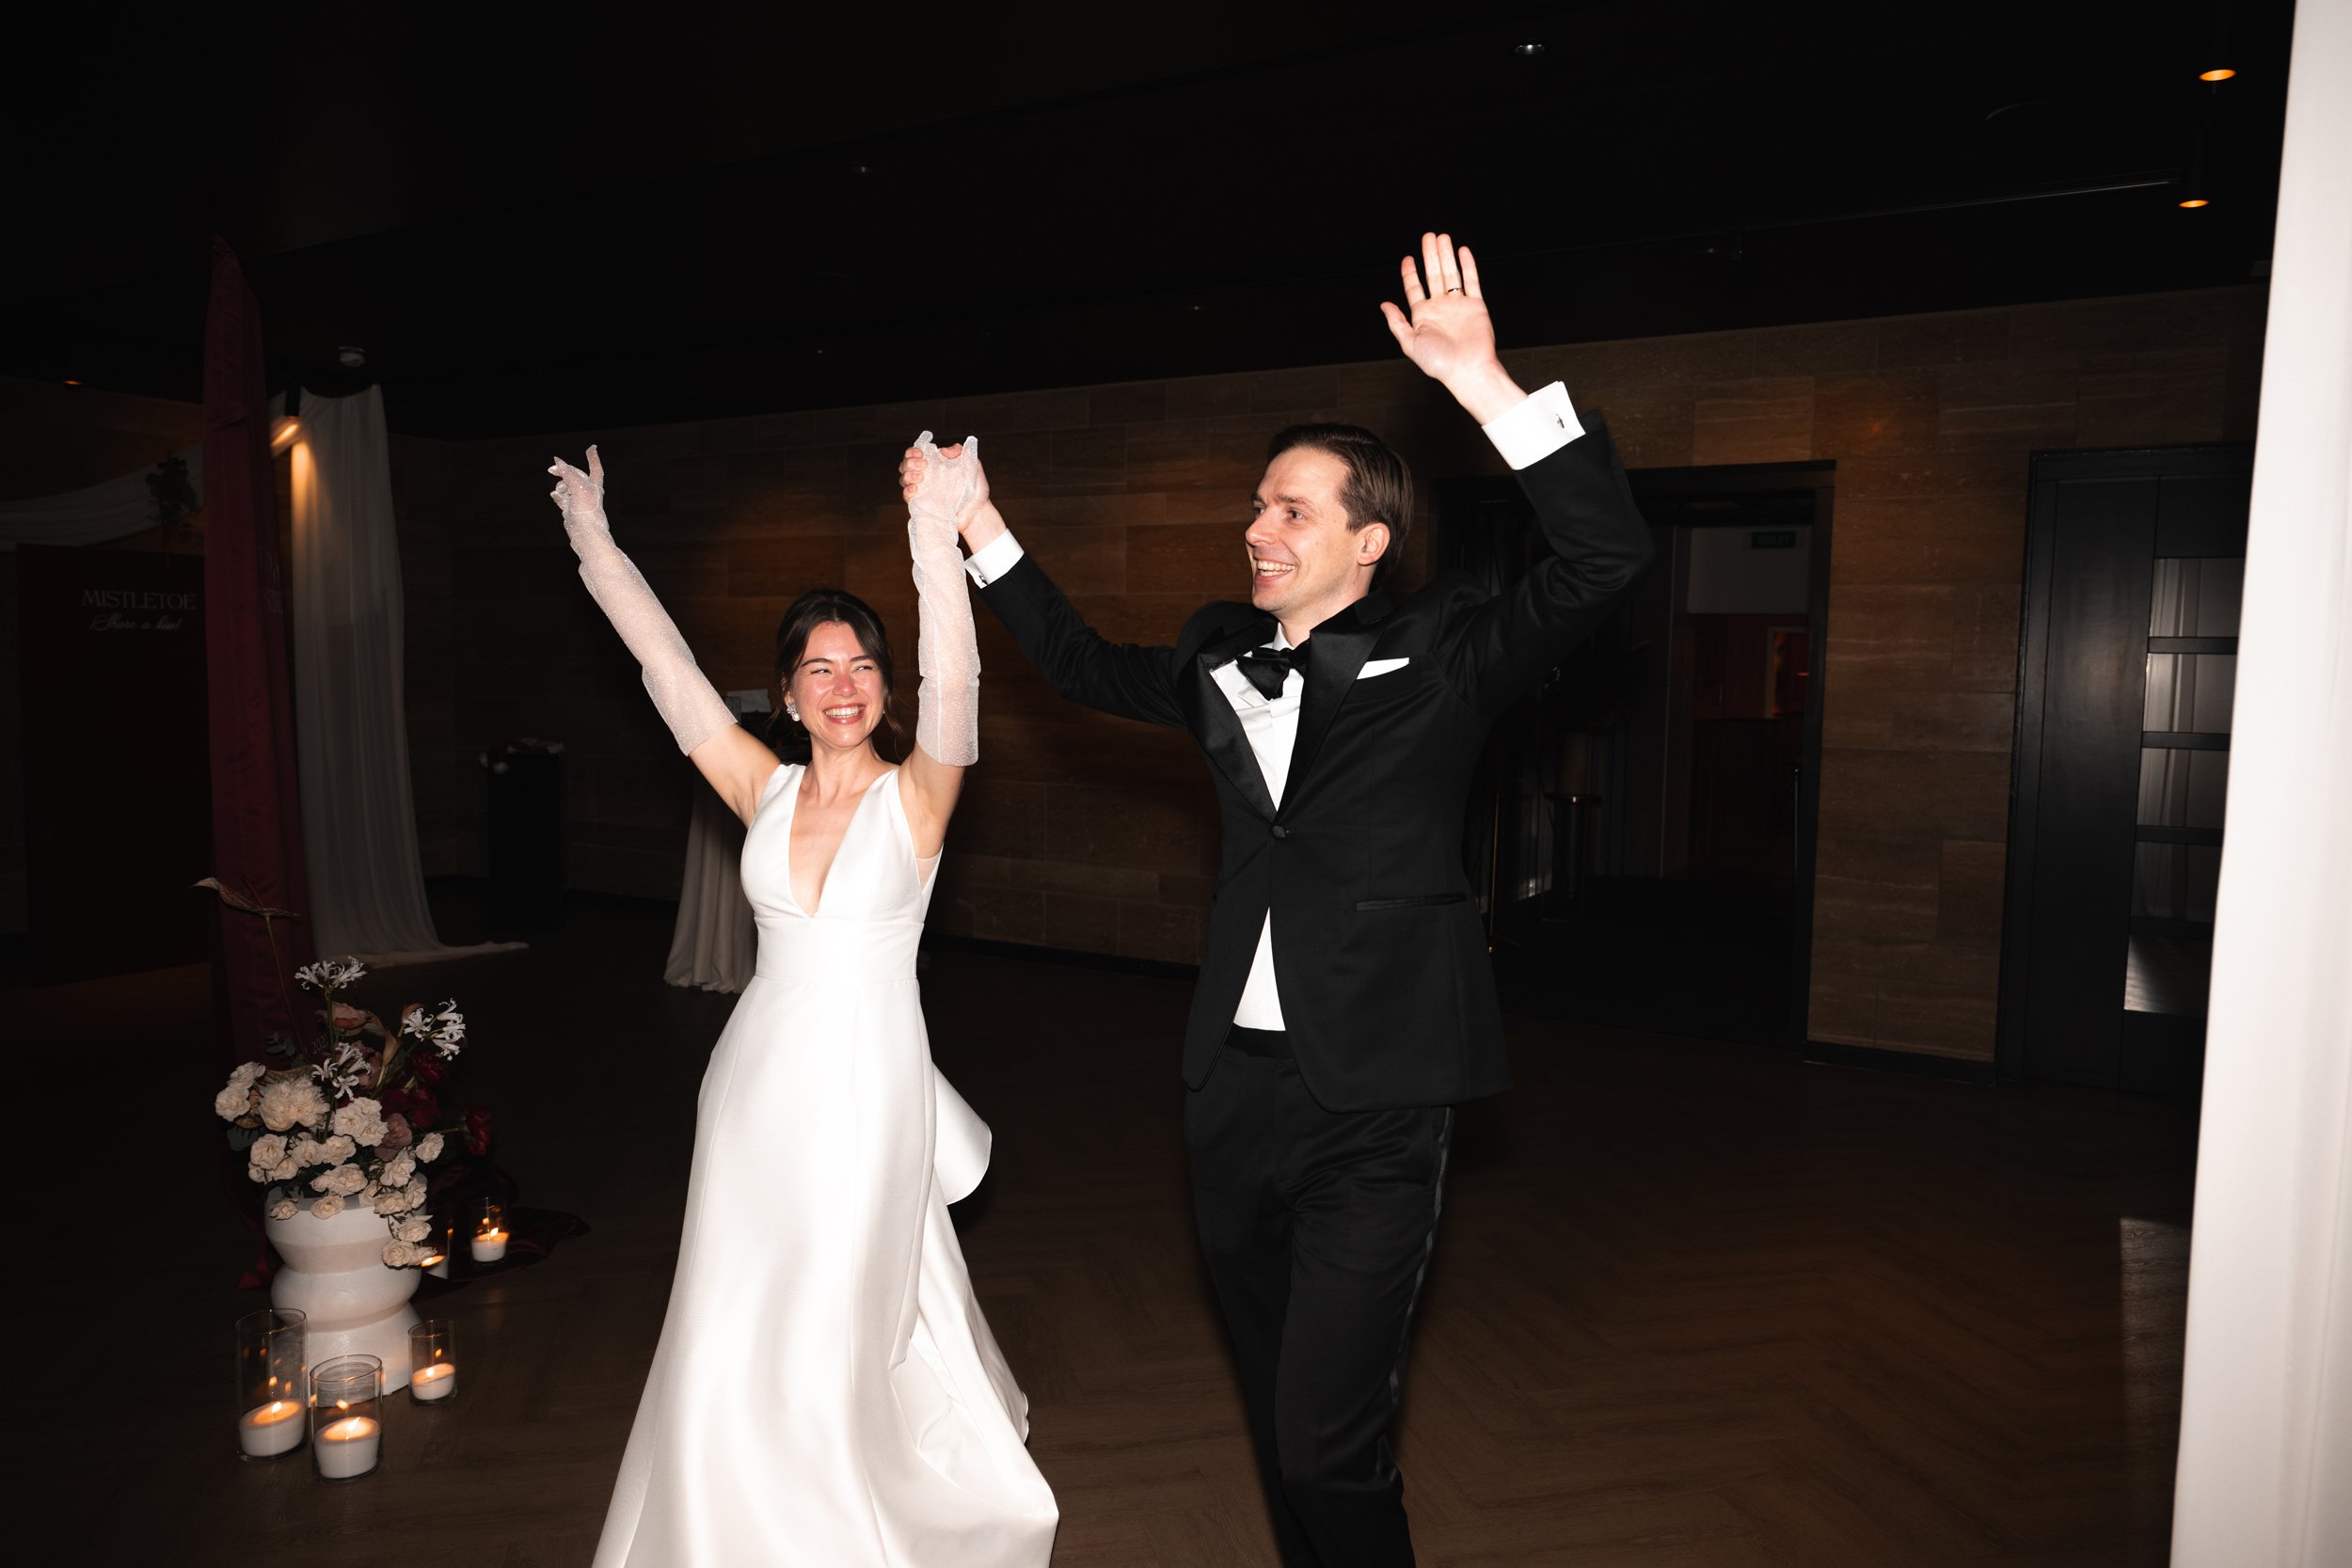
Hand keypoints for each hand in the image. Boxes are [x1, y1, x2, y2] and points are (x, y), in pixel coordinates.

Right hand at [547, 446, 610, 542]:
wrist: (586, 534)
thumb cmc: (587, 511)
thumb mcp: (578, 487)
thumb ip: (567, 472)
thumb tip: (558, 461)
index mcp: (595, 485)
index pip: (595, 467)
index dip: (593, 458)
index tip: (592, 448)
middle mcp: (589, 492)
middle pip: (575, 475)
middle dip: (564, 471)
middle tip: (550, 470)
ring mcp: (579, 502)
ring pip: (567, 487)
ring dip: (560, 485)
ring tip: (559, 492)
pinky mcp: (571, 511)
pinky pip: (562, 499)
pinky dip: (558, 495)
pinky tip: (554, 495)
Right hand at [900, 435, 992, 542]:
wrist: (978, 512)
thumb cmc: (976, 490)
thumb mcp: (972, 465)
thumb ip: (960, 452)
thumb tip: (943, 451)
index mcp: (935, 466)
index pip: (915, 455)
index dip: (913, 451)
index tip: (921, 453)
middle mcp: (926, 477)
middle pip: (905, 466)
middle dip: (909, 462)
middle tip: (923, 465)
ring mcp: (923, 491)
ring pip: (903, 479)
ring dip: (908, 475)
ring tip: (921, 477)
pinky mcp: (922, 505)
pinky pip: (907, 497)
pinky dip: (908, 491)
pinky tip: (916, 489)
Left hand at [1379, 232, 1523, 424]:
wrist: (1467, 370)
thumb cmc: (1439, 363)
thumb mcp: (1410, 343)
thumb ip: (1396, 323)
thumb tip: (1384, 305)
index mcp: (1423, 316)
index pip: (1414, 288)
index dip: (1410, 272)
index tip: (1407, 258)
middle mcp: (1440, 308)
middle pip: (1433, 275)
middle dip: (1430, 255)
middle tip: (1428, 236)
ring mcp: (1458, 305)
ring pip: (1451, 273)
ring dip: (1446, 255)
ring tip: (1442, 237)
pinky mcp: (1476, 305)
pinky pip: (1471, 281)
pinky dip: (1468, 265)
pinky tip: (1462, 251)